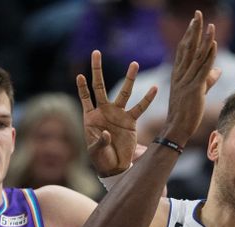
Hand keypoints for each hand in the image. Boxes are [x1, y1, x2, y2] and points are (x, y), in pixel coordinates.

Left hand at [77, 51, 156, 176]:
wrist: (115, 166)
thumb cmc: (101, 158)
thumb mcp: (95, 151)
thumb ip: (99, 141)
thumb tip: (106, 132)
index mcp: (91, 117)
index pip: (85, 97)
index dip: (82, 87)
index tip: (79, 75)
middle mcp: (104, 111)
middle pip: (100, 86)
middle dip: (97, 69)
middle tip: (96, 52)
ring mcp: (118, 114)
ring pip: (124, 92)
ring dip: (128, 78)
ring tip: (134, 64)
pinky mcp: (130, 121)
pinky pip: (140, 108)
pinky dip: (147, 99)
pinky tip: (155, 88)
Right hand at [162, 11, 220, 144]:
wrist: (177, 128)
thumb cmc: (186, 113)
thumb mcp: (198, 92)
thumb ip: (208, 79)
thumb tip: (219, 69)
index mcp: (178, 74)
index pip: (184, 50)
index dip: (189, 34)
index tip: (194, 21)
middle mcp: (181, 75)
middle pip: (188, 47)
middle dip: (194, 30)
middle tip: (198, 13)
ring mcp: (187, 81)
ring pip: (197, 56)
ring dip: (204, 39)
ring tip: (209, 24)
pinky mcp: (195, 89)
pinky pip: (203, 70)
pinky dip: (209, 56)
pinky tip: (213, 45)